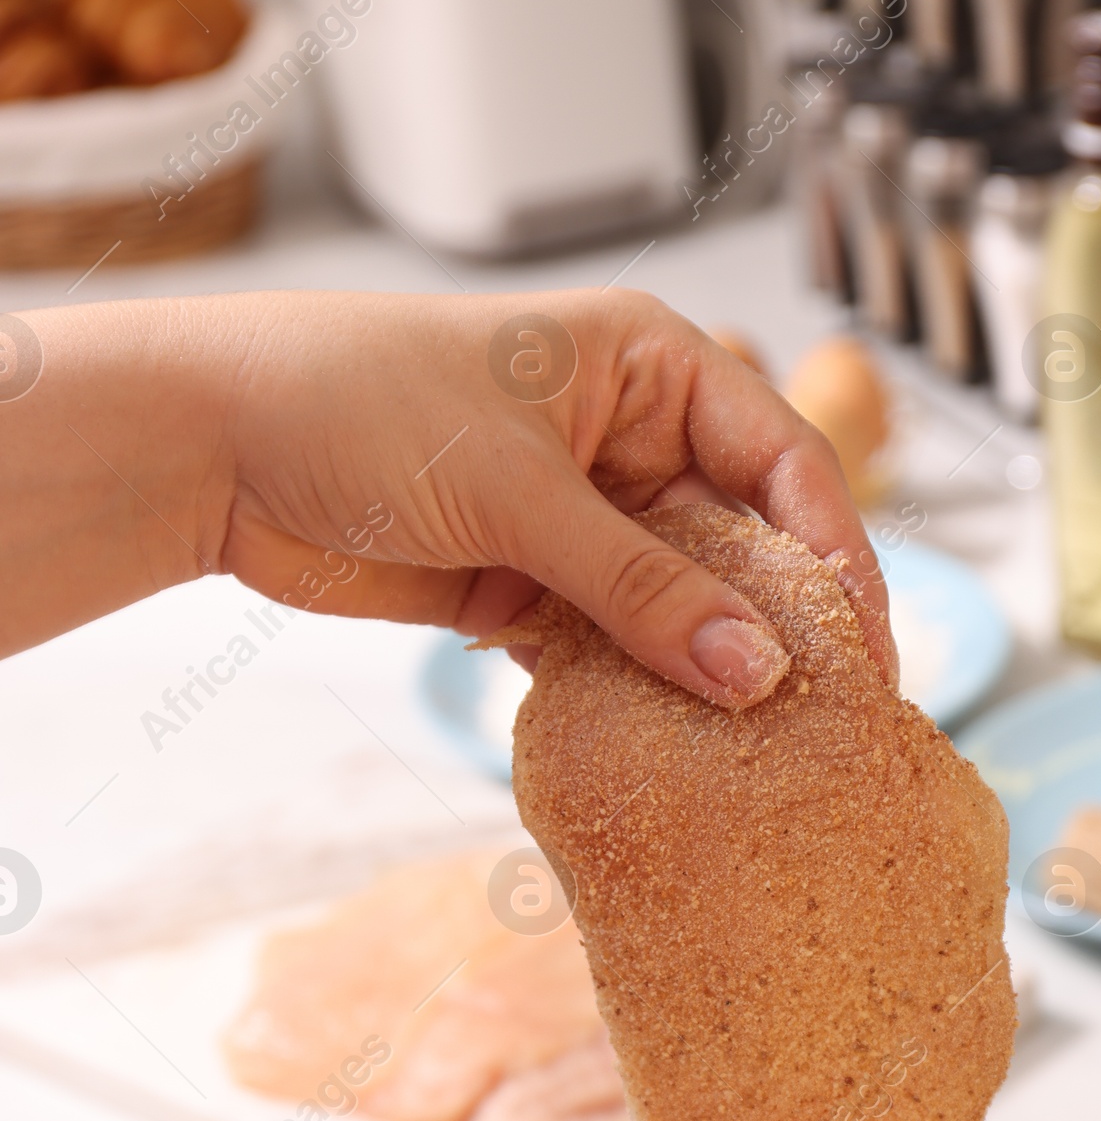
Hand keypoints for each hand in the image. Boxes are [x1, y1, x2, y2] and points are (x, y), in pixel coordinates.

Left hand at [214, 287, 894, 705]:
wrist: (212, 447)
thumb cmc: (357, 406)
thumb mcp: (520, 495)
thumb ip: (642, 591)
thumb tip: (757, 674)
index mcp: (649, 365)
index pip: (783, 461)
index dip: (835, 556)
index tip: (867, 651)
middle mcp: (628, 438)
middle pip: (744, 544)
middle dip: (782, 628)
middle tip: (832, 721)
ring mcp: (579, 519)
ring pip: (680, 607)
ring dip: (707, 675)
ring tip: (763, 755)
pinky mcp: (527, 589)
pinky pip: (611, 652)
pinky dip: (635, 698)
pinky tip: (672, 752)